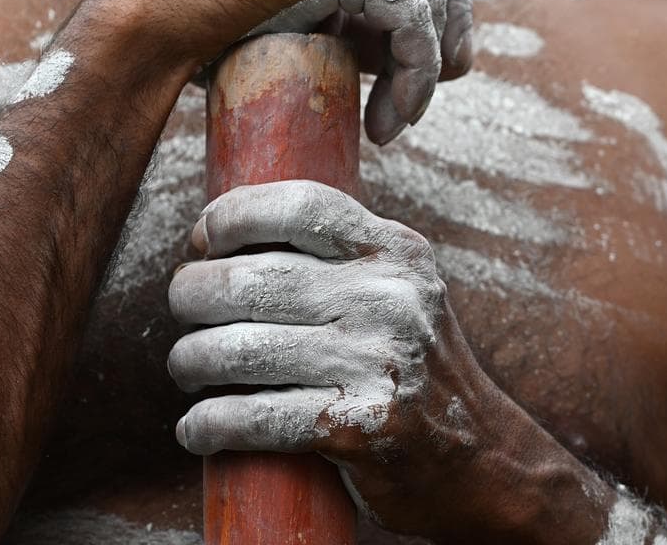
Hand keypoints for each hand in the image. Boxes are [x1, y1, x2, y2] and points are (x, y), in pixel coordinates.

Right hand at [82, 0, 473, 143]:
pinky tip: (389, 117)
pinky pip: (412, 22)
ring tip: (395, 120)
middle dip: (445, 22)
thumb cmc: (194, 16)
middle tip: (438, 83)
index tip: (426, 51)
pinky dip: (413, 76)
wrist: (151, 17)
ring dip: (422, 67)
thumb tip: (374, 31)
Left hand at [167, 180, 511, 537]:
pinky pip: (250, 417)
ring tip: (187, 369)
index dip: (229, 218)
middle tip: (185, 313)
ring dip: (189, 362)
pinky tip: (197, 430)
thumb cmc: (409, 366)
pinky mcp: (357, 427)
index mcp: (395, 251)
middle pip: (247, 280)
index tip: (202, 242)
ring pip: (236, 351)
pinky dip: (207, 425)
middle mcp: (388, 299)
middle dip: (191, 296)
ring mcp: (375, 363)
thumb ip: (331, 256)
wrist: (481, 461)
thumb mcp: (394, 290)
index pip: (296, 206)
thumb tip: (220, 234)